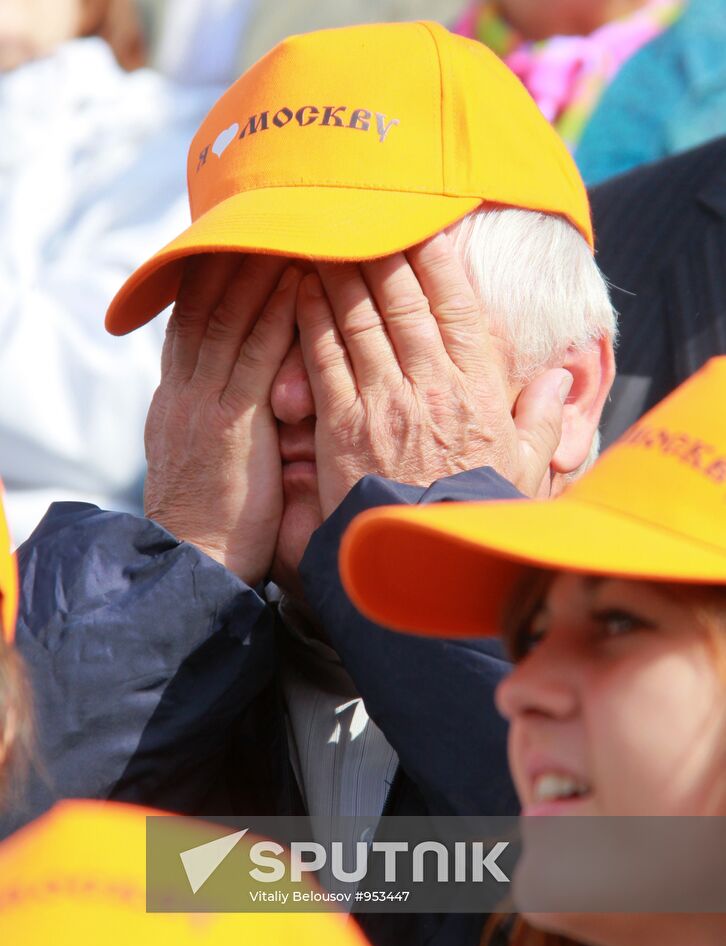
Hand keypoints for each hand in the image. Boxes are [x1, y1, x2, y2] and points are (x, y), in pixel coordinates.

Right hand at [144, 252, 300, 583]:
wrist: (195, 563)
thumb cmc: (213, 520)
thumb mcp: (208, 458)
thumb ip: (222, 417)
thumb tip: (248, 391)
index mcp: (178, 399)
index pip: (191, 322)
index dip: (210, 276)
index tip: (231, 240)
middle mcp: (186, 391)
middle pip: (205, 305)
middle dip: (232, 255)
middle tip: (261, 214)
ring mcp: (206, 404)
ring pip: (229, 318)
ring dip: (257, 268)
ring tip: (286, 227)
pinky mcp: (233, 424)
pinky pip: (255, 355)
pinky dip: (275, 313)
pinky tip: (296, 281)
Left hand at [296, 231, 571, 516]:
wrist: (425, 561)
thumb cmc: (476, 516)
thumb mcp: (526, 471)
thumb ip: (543, 420)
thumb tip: (560, 378)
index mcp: (478, 390)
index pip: (458, 307)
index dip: (439, 260)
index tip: (424, 225)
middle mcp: (431, 385)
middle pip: (404, 299)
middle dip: (384, 249)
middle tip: (365, 211)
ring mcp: (384, 402)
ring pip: (361, 318)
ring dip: (343, 271)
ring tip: (328, 233)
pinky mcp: (343, 425)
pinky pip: (324, 357)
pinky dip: (313, 317)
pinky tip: (303, 287)